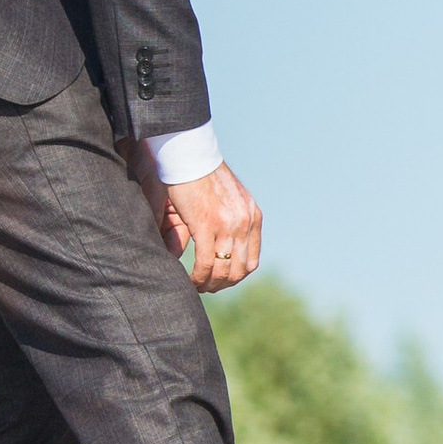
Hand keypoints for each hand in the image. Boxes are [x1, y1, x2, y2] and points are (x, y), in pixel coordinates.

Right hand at [161, 162, 263, 293]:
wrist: (190, 155)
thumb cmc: (202, 176)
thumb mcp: (223, 201)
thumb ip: (225, 226)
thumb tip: (216, 254)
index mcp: (253, 216)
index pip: (252, 260)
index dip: (236, 276)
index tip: (221, 281)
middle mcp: (245, 222)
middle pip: (240, 270)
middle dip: (223, 284)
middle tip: (206, 288)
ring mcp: (228, 225)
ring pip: (223, 270)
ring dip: (210, 284)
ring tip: (197, 286)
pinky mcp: (206, 225)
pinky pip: (206, 263)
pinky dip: (198, 277)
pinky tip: (190, 280)